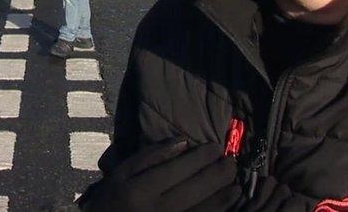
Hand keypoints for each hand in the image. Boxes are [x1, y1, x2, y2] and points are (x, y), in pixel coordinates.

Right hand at [80, 140, 241, 211]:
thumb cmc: (111, 199)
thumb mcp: (122, 172)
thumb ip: (151, 155)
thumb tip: (184, 141)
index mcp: (142, 190)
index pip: (181, 168)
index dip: (203, 156)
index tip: (216, 147)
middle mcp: (159, 210)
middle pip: (198, 188)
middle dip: (220, 173)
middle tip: (232, 162)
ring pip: (206, 210)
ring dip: (225, 196)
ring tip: (236, 184)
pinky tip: (225, 204)